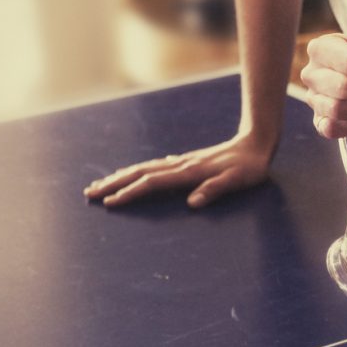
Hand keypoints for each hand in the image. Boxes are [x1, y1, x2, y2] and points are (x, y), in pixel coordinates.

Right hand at [83, 133, 274, 207]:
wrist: (256, 142)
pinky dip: (138, 172)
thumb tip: (192, 203)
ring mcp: (182, 162)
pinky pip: (155, 167)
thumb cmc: (249, 167)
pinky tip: (135, 174)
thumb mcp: (237, 181)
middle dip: (113, 183)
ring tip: (101, 184)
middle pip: (139, 173)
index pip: (152, 183)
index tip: (110, 203)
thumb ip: (215, 190)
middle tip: (89, 193)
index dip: (130, 193)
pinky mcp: (186, 161)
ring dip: (121, 176)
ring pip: (144, 168)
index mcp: (189, 172)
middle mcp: (180, 165)